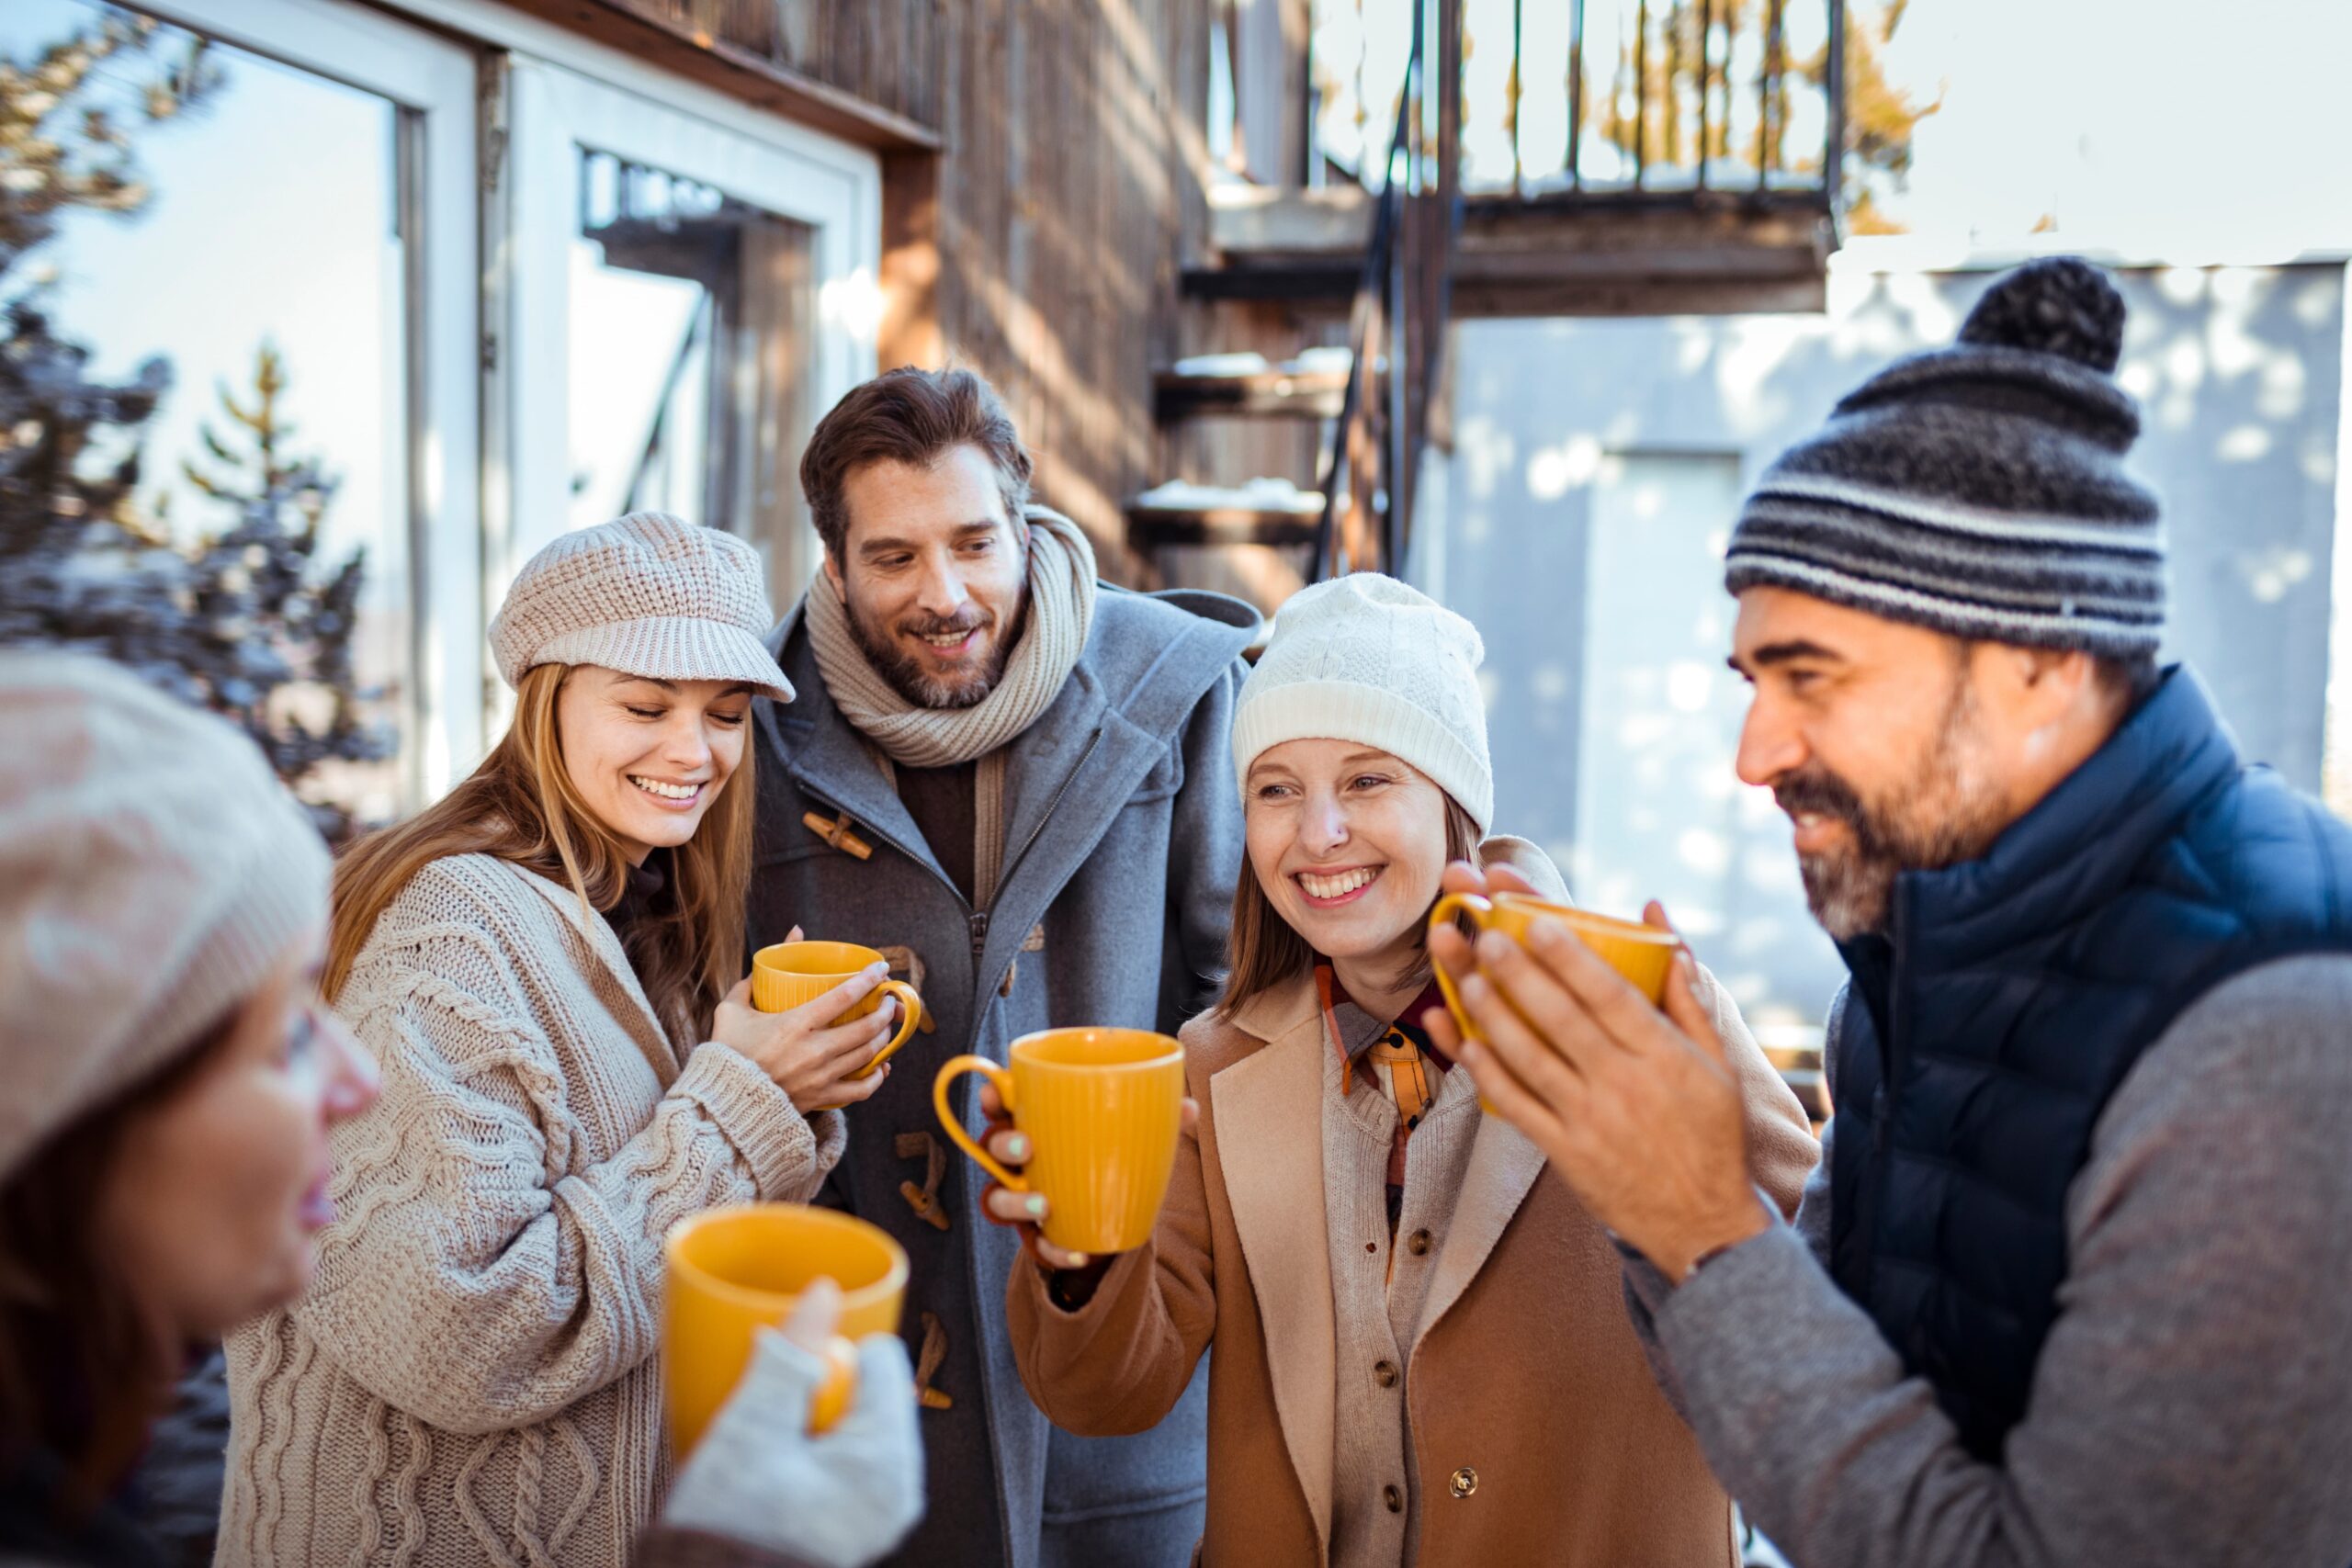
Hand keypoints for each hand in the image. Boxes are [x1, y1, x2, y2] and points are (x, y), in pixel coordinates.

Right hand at [661, 1278, 925, 1567]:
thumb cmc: (733, 1526)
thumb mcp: (753, 1429)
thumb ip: (790, 1356)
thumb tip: (824, 1293)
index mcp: (889, 1460)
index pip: (883, 1357)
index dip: (833, 1350)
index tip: (788, 1369)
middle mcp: (901, 1488)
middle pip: (871, 1391)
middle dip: (822, 1387)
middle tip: (772, 1415)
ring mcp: (881, 1512)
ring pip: (854, 1425)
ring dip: (812, 1420)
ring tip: (769, 1445)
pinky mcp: (857, 1526)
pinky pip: (846, 1461)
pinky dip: (813, 1450)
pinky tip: (775, 1468)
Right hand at [712, 938, 900, 1112]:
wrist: (722, 1104)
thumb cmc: (728, 1053)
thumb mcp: (731, 1010)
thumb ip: (756, 977)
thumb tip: (791, 936)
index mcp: (794, 1025)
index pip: (844, 997)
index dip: (869, 980)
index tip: (882, 970)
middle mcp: (813, 1051)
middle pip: (866, 1027)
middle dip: (885, 1011)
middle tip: (889, 1001)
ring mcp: (820, 1077)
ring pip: (868, 1055)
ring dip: (884, 1038)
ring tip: (886, 1026)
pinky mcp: (821, 1099)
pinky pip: (861, 1089)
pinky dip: (876, 1077)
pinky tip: (880, 1065)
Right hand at [976, 1082, 1198, 1274]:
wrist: (1114, 1212)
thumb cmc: (1114, 1155)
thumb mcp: (1134, 1133)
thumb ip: (1159, 1118)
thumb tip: (1191, 1108)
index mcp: (1036, 1122)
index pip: (1002, 1104)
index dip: (992, 1096)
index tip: (997, 1093)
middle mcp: (1020, 1159)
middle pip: (992, 1146)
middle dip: (1001, 1144)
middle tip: (1025, 1146)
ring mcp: (1024, 1195)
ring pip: (997, 1197)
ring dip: (1015, 1200)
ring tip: (1044, 1205)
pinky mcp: (1038, 1232)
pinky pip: (1036, 1244)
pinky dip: (1055, 1251)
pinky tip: (1078, 1253)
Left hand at [1423, 901, 1770, 1282]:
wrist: (1703, 1224)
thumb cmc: (1712, 1135)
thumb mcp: (1716, 1063)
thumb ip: (1684, 994)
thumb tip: (1661, 924)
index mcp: (1663, 1057)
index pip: (1610, 996)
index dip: (1570, 957)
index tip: (1537, 922)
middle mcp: (1624, 1085)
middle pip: (1561, 1019)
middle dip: (1519, 973)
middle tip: (1484, 936)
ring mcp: (1590, 1121)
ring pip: (1530, 1058)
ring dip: (1493, 1016)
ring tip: (1465, 979)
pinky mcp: (1565, 1153)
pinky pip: (1517, 1106)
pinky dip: (1488, 1072)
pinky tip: (1464, 1042)